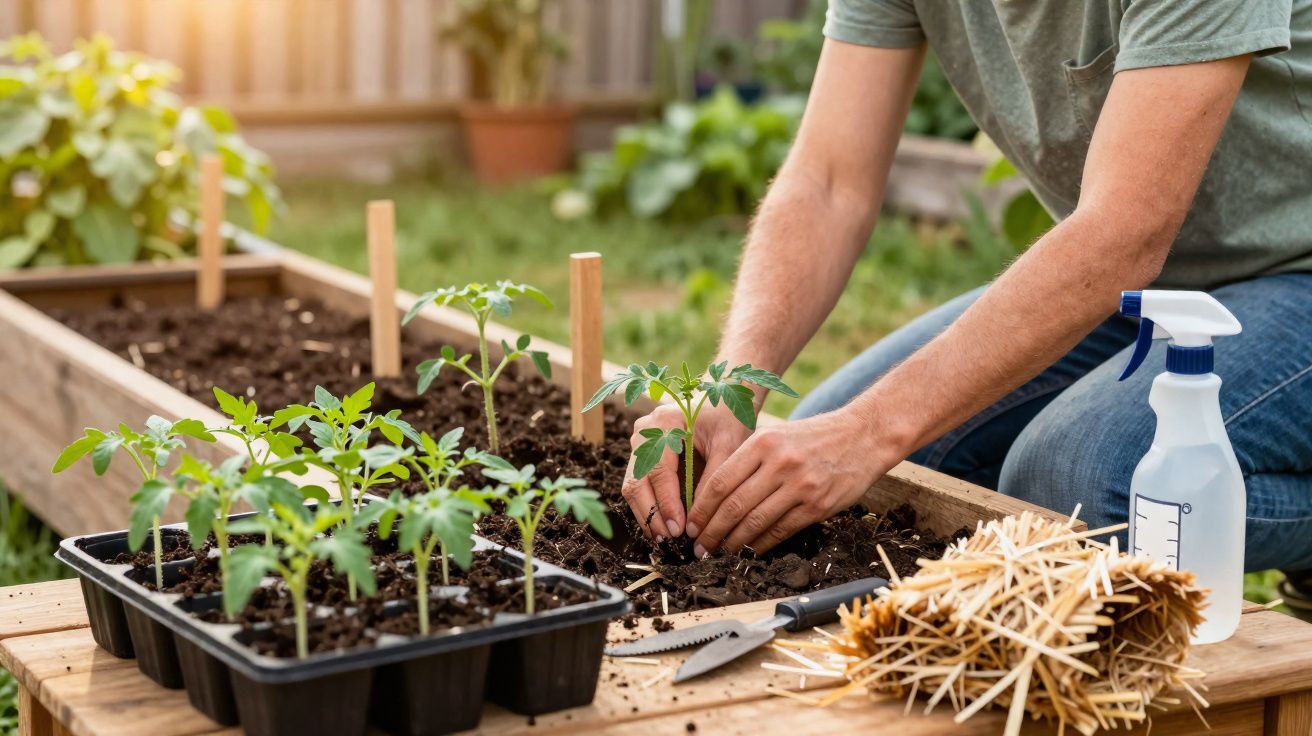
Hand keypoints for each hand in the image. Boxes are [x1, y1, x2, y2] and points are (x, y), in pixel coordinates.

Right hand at [622, 402, 750, 540]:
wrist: (724, 399)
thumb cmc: (729, 420)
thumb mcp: (730, 447)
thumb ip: (714, 480)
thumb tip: (698, 521)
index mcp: (664, 422)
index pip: (658, 471)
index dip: (666, 503)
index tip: (679, 529)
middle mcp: (644, 432)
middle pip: (637, 481)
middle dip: (651, 515)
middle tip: (669, 540)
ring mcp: (639, 443)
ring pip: (633, 486)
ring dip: (647, 515)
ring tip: (665, 539)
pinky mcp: (642, 455)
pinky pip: (640, 485)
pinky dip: (650, 507)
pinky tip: (664, 526)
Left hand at [685, 408, 897, 556]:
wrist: (863, 436)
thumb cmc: (814, 437)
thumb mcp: (777, 436)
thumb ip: (748, 460)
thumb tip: (714, 496)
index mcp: (763, 442)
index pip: (721, 481)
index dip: (701, 508)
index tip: (691, 525)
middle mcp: (779, 463)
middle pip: (733, 505)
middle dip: (711, 531)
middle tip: (698, 547)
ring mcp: (800, 486)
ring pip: (754, 522)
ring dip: (732, 543)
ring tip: (718, 553)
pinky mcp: (817, 505)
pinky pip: (780, 531)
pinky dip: (760, 545)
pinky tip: (748, 552)